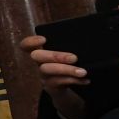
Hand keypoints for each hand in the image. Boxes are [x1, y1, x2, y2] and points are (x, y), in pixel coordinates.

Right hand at [23, 3, 118, 118]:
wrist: (65, 88)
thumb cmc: (68, 64)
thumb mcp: (66, 53)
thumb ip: (69, 44)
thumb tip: (92, 30)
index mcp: (41, 52)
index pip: (26, 45)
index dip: (31, 41)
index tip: (44, 39)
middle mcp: (39, 63)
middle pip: (37, 57)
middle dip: (55, 56)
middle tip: (74, 57)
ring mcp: (43, 76)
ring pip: (48, 71)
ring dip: (67, 70)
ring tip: (83, 71)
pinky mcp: (51, 87)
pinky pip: (59, 83)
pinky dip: (74, 81)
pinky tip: (86, 80)